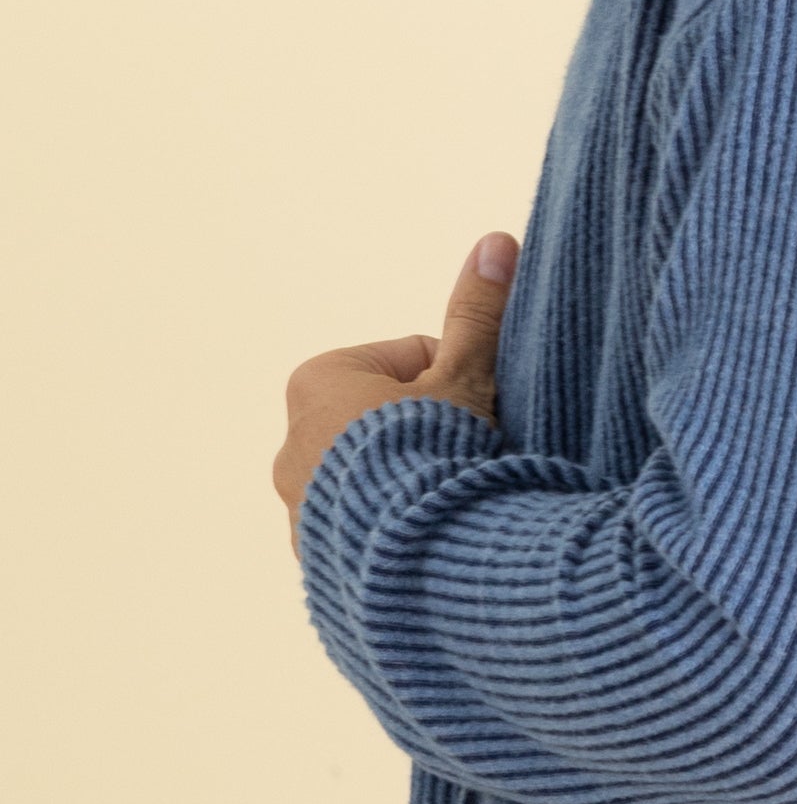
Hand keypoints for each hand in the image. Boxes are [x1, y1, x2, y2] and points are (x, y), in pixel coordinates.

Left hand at [273, 231, 519, 557]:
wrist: (423, 561)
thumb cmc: (439, 457)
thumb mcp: (466, 377)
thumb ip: (477, 314)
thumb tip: (495, 242)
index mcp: (319, 383)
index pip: (407, 362)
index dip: (457, 383)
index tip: (477, 413)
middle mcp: (293, 445)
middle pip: (388, 422)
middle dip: (430, 435)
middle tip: (471, 458)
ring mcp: (300, 510)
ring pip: (376, 479)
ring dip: (412, 485)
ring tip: (452, 504)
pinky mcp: (317, 561)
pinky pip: (366, 532)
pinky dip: (398, 532)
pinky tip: (434, 543)